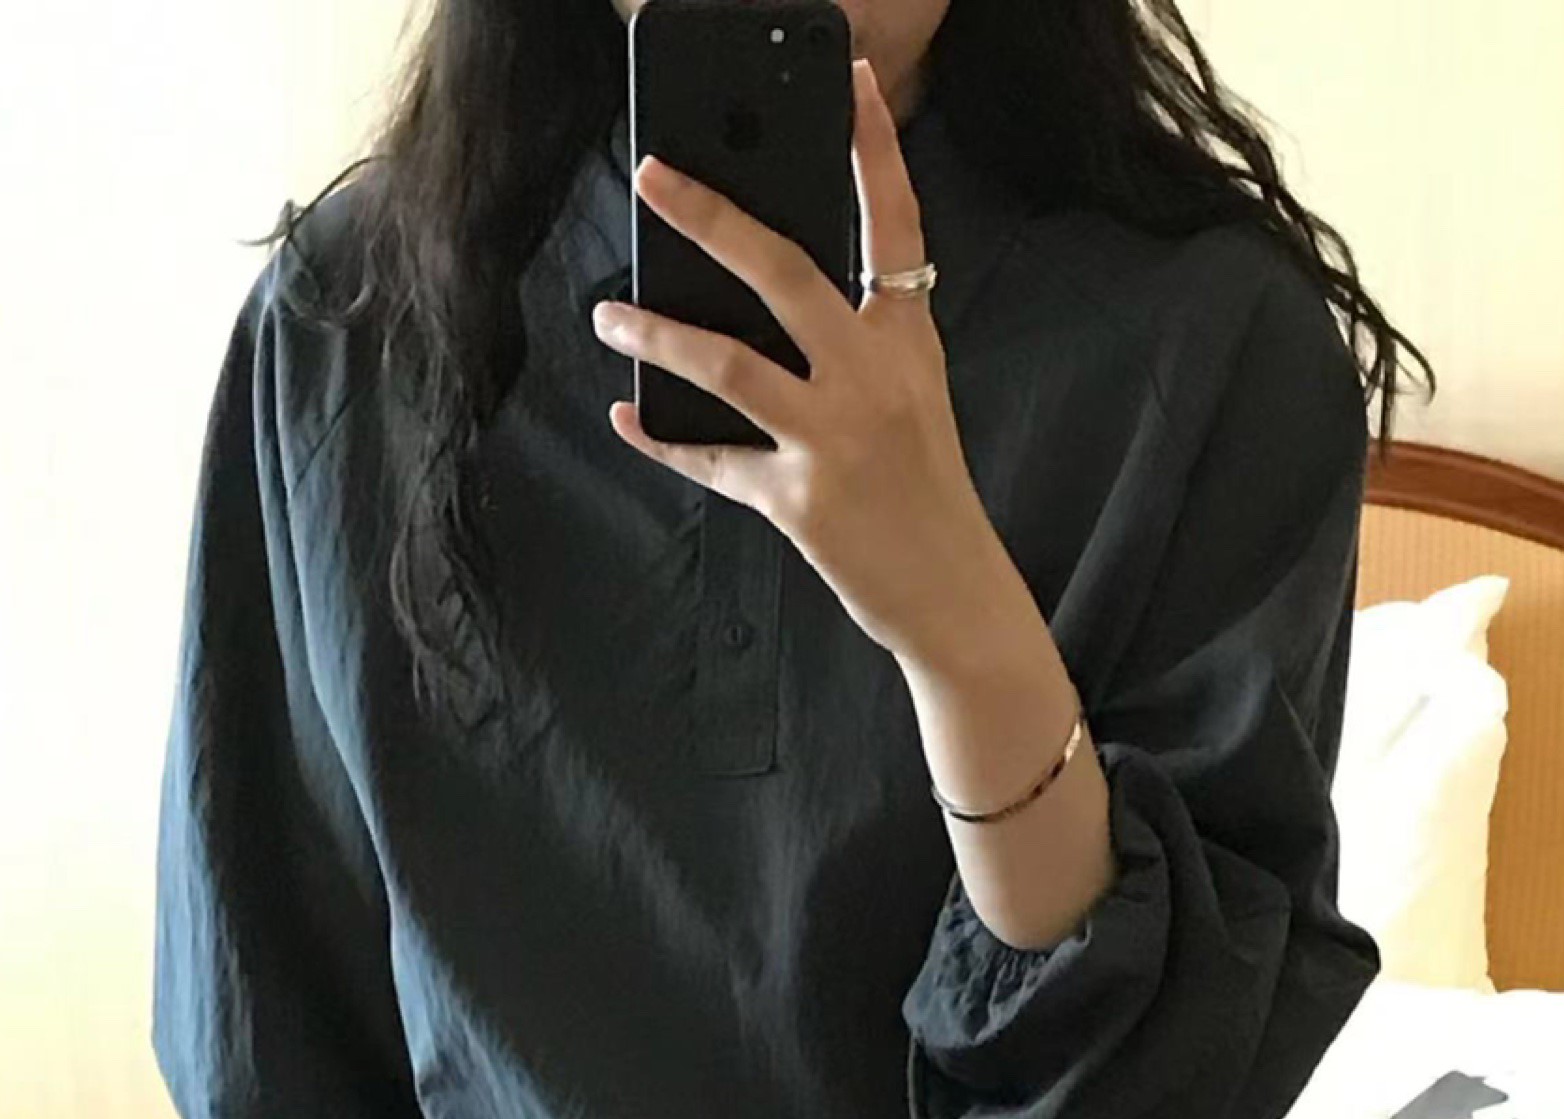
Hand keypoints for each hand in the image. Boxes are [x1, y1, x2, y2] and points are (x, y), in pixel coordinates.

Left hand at [593, 53, 1004, 668]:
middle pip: (783, 273)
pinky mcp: (798, 502)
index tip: (848, 78)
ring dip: (656, 332)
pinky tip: (627, 417)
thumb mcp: (914, 397)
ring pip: (726, 364)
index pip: (893, 224)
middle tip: (655, 176)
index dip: (872, 147)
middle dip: (711, 217)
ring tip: (609, 310)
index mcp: (907, 342)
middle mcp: (871, 379)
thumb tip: (763, 294)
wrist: (955, 594)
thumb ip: (858, 341)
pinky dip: (663, 440)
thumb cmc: (928, 493)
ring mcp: (833, 440)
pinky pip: (712, 461)